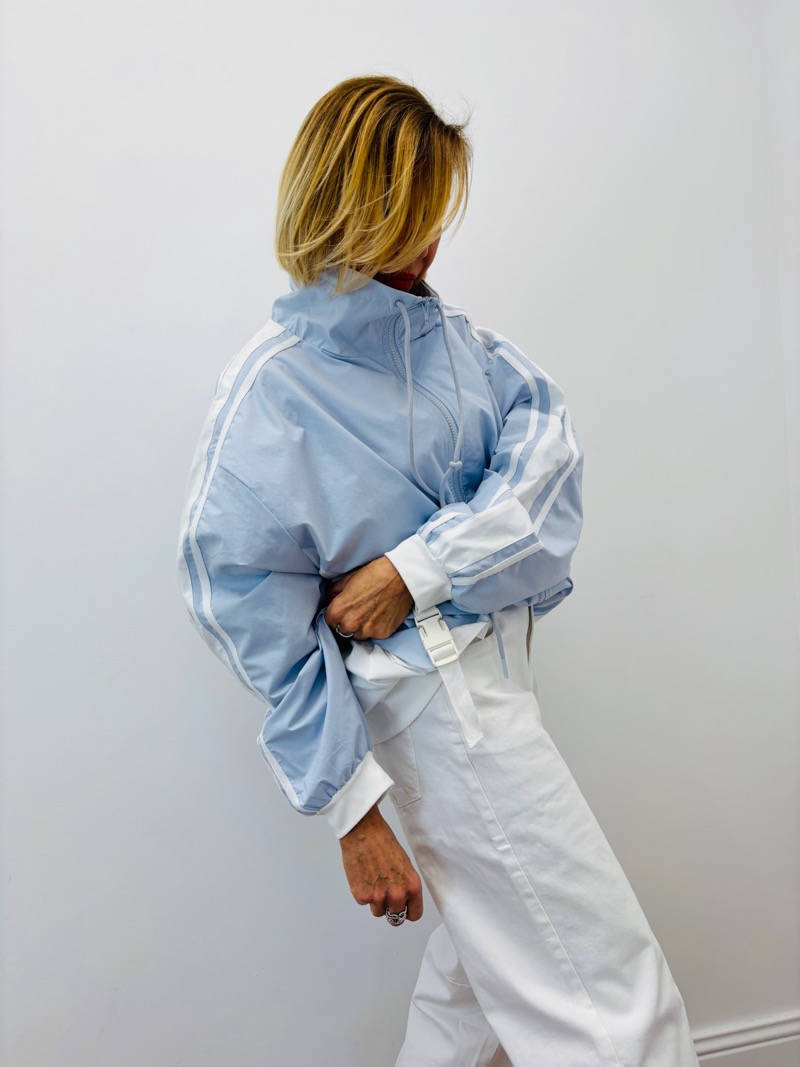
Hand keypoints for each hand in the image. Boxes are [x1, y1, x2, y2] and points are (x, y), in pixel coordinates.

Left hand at [324, 556, 412, 640]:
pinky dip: (375, 628)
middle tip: (356, 613)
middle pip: (342, 632)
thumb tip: (329, 600)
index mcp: (339, 610)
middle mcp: (351, 624)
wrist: (400, 576)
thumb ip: (334, 592)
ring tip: (369, 614)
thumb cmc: (374, 573)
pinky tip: (380, 615)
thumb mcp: (348, 578)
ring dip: (360, 628)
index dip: (334, 617)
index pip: (328, 622)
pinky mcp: (383, 633)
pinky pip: (374, 635)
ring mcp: (367, 631)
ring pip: (358, 636)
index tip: (340, 613)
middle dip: (346, 624)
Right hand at [339, 805, 422, 923]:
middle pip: (395, 918)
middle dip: (390, 907)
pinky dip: (362, 892)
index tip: (403, 908)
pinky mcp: (361, 895)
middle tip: (384, 891)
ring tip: (373, 880)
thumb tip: (403, 900)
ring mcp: (378, 897)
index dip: (407, 911)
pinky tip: (363, 875)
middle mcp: (397, 895)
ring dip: (375, 901)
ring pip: (378, 911)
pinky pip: (363, 902)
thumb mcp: (405, 865)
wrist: (364, 832)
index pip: (414, 915)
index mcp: (412, 886)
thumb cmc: (384, 842)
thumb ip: (406, 885)